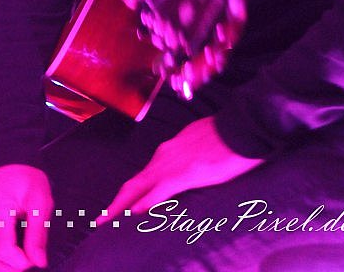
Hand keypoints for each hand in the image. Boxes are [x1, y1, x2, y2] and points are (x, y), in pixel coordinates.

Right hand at [0, 165, 52, 270]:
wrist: (2, 158)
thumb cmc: (24, 177)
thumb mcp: (40, 199)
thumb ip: (38, 233)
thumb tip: (39, 262)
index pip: (3, 251)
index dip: (21, 262)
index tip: (33, 256)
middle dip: (10, 268)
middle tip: (25, 258)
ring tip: (14, 254)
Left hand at [97, 116, 262, 220]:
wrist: (242, 125)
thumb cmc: (230, 132)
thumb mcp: (205, 139)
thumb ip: (194, 151)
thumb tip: (194, 161)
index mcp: (174, 147)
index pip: (148, 171)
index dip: (135, 187)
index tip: (124, 200)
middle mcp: (167, 154)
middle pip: (136, 180)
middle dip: (118, 200)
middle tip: (101, 218)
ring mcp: (174, 164)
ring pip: (139, 186)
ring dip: (123, 204)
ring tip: (108, 219)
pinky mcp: (185, 174)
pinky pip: (158, 192)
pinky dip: (144, 203)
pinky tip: (133, 213)